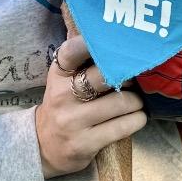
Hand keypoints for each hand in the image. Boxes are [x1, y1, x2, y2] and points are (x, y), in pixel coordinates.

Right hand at [35, 34, 146, 177]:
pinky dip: (137, 120)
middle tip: (134, 79)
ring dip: (137, 101)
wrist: (44, 146)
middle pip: (104, 76)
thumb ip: (82, 61)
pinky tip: (136, 118)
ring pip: (121, 103)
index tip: (112, 40)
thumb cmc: (64, 105)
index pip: (71, 52)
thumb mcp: (64, 81)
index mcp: (58, 75)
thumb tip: (112, 34)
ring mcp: (73, 121)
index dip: (90, 43)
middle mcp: (62, 96)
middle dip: (127, 76)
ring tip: (136, 101)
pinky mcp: (85, 143)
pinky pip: (123, 127)